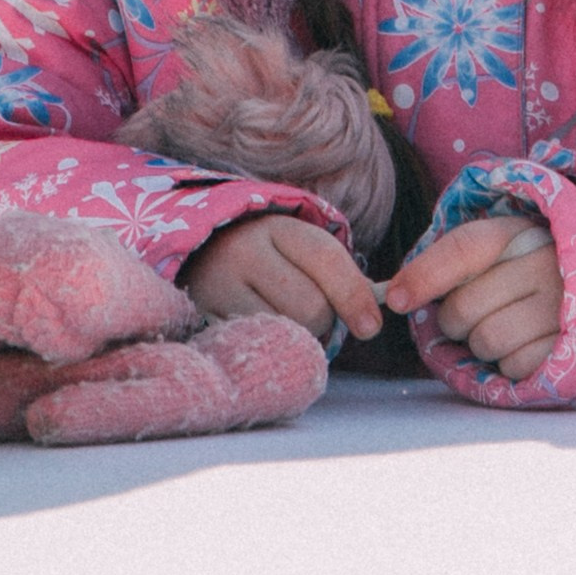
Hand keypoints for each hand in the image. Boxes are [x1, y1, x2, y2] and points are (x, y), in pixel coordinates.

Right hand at [184, 213, 380, 342]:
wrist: (203, 253)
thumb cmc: (270, 256)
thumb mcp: (301, 249)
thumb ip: (338, 275)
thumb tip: (370, 322)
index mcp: (277, 228)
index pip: (326, 260)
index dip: (354, 296)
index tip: (371, 326)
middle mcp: (244, 253)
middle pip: (310, 307)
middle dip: (323, 318)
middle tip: (312, 311)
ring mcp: (219, 287)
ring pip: (286, 332)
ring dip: (299, 335)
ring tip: (285, 318)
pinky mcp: (205, 318)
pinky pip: (259, 347)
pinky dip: (274, 346)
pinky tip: (265, 329)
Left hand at [385, 215, 563, 381]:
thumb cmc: (529, 275)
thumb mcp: (498, 253)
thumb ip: (451, 263)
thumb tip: (396, 294)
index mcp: (521, 234)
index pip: (465, 249)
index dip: (424, 275)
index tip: (396, 299)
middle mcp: (546, 265)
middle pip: (463, 307)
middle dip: (454, 321)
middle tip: (473, 316)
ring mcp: (563, 308)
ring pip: (485, 340)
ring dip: (481, 344)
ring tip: (503, 329)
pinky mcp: (573, 348)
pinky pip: (513, 366)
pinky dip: (509, 363)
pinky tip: (526, 344)